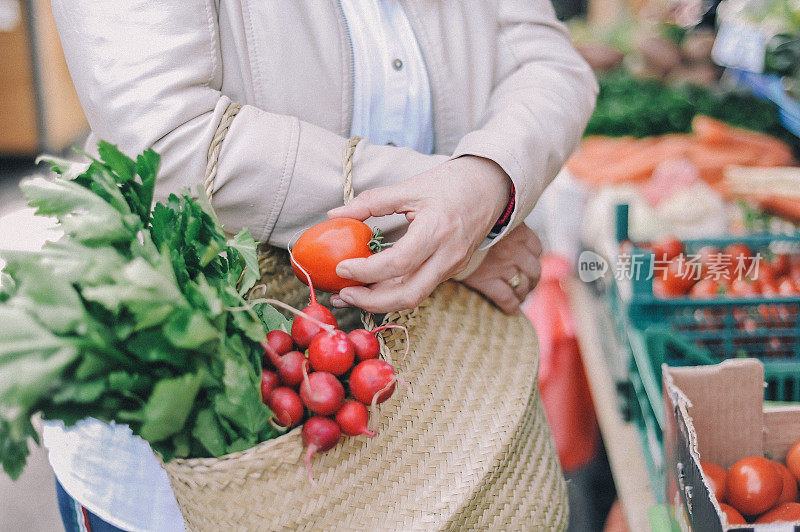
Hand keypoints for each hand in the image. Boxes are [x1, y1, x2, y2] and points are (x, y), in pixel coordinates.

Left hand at [328, 156, 511, 312]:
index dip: (366, 270)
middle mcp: (447, 256)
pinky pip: (420, 287)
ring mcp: (452, 266)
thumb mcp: (410, 186)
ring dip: (380, 301)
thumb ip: (371, 201)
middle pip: (408, 295)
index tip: (341, 267)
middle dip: (371, 301)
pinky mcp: (451, 270)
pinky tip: (372, 286)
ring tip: (349, 294)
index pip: (398, 263)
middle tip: (342, 294)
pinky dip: (394, 291)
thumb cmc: (452, 183)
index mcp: (437, 230)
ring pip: (414, 296)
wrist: (492, 187)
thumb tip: (336, 213)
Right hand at [461, 224, 541, 313]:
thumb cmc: (465, 224)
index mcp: (516, 230)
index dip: (533, 259)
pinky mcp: (486, 280)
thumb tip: (508, 227)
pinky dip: (511, 306)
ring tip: (518, 297)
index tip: (528, 265)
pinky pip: (506, 298)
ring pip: (521, 286)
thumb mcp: (490, 217)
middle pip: (533, 270)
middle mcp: (512, 248)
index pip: (536, 248)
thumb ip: (502, 224)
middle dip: (531, 281)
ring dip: (522, 294)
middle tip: (526, 286)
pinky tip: (511, 310)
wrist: (443, 234)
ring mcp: (501, 266)